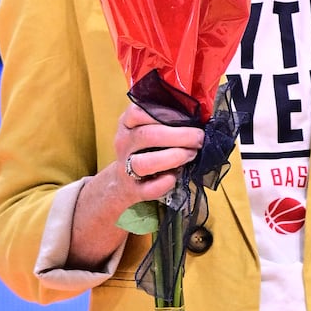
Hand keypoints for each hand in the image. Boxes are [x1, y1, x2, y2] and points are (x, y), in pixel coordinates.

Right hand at [66, 102, 203, 269]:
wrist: (107, 199)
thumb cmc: (139, 164)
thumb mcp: (143, 141)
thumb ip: (163, 127)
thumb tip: (202, 117)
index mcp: (125, 130)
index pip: (136, 112)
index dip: (161, 111)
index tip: (185, 113)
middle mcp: (121, 148)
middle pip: (144, 135)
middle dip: (175, 134)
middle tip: (198, 137)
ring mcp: (123, 174)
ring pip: (143, 162)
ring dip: (170, 157)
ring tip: (190, 156)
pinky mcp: (129, 198)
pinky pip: (146, 192)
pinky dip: (163, 185)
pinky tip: (174, 181)